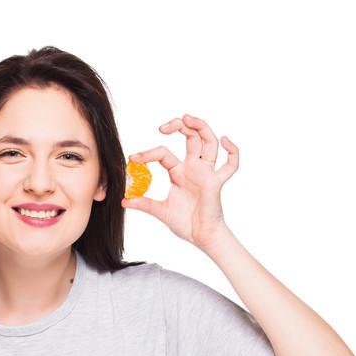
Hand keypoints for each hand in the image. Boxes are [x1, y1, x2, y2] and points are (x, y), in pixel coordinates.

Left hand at [122, 113, 238, 249]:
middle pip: (191, 137)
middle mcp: (193, 168)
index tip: (133, 158)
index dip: (148, 154)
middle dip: (179, 126)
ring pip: (209, 142)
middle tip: (163, 127)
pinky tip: (225, 140)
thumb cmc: (184, 223)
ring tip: (187, 118)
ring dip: (201, 127)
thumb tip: (123, 200)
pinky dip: (232, 151)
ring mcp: (206, 173)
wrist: (200, 237)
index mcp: (178, 172)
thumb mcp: (160, 211)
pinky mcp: (216, 182)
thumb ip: (144, 204)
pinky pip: (230, 165)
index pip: (163, 153)